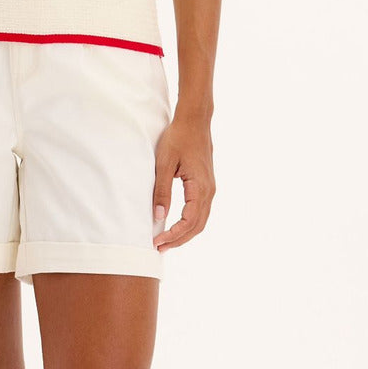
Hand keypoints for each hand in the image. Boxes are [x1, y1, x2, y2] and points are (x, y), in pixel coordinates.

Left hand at [152, 109, 214, 253]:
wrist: (195, 120)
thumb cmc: (179, 138)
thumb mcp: (164, 164)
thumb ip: (161, 191)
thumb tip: (159, 217)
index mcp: (200, 188)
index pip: (188, 222)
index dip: (173, 235)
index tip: (157, 241)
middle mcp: (209, 191)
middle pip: (197, 226)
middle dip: (179, 239)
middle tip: (159, 247)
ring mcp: (210, 188)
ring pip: (200, 220)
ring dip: (184, 233)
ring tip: (166, 240)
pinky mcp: (206, 184)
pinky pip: (201, 210)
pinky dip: (189, 222)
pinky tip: (177, 224)